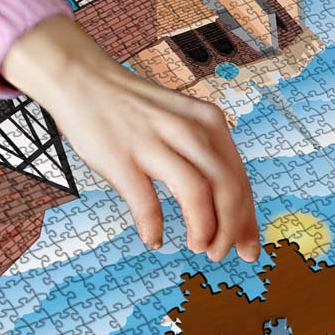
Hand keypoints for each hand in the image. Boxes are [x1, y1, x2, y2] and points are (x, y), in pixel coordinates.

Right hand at [1, 15, 259, 262]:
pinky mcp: (122, 157)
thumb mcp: (183, 122)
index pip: (240, 178)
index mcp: (208, 121)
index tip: (248, 250)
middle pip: (227, 188)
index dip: (248, 220)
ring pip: (196, 193)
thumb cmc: (138, 111)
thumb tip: (231, 212)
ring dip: (203, 229)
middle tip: (219, 254)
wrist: (86, 80)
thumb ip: (207, 158)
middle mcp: (188, 129)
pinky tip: (153, 239)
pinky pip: (146, 202)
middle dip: (230, 229)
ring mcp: (154, 141)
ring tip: (197, 246)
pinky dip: (153, 228)